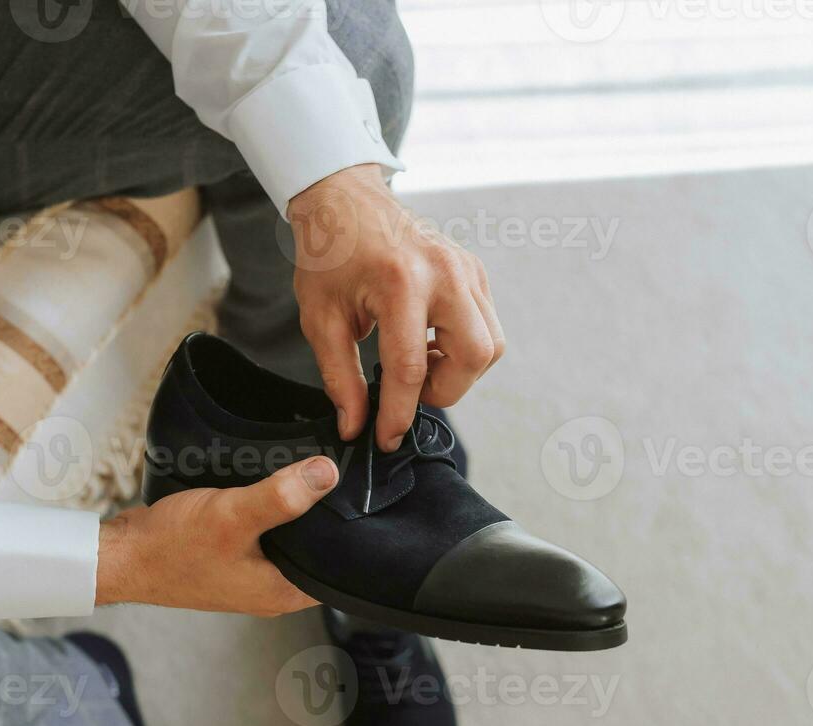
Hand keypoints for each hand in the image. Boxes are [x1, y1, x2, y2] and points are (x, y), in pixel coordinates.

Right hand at [94, 457, 337, 615]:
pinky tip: (272, 483)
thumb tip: (327, 474)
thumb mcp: (233, 516)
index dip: (353, 535)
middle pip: (317, 548)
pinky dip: (270, 509)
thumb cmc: (172, 549)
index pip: (340, 568)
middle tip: (339, 476)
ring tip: (311, 474)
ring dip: (296, 508)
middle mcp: (272, 587)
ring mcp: (252, 572)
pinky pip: (265, 530)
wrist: (122, 556)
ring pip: (291, 537)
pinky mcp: (234, 555)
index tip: (362, 499)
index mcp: (282, 591)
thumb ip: (282, 497)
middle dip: (326, 516)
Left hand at [288, 164, 505, 450]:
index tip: (386, 439)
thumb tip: (355, 425)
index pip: (410, 368)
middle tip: (410, 392)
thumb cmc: (329, 255)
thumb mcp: (321, 319)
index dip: (398, 414)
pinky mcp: (475, 270)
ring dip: (459, 370)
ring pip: (491, 345)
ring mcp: (466, 269)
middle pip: (475, 356)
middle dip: (445, 390)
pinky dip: (463, 347)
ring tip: (420, 365)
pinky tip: (428, 342)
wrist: (345, 200)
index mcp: (399, 283)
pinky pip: (487, 324)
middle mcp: (443, 273)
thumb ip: (340, 377)